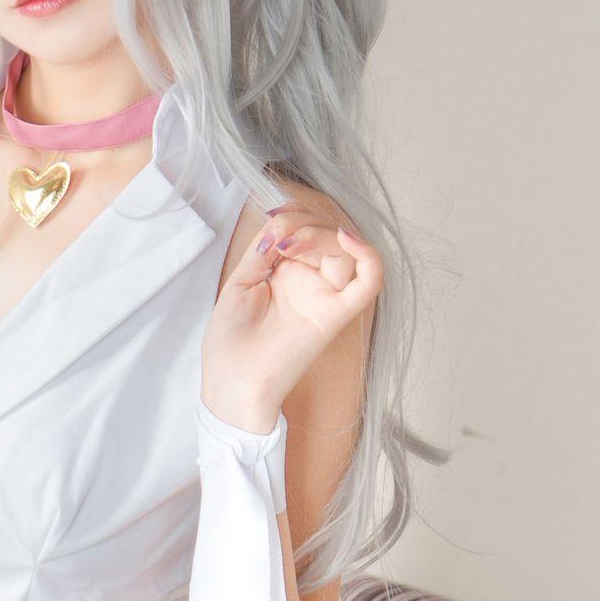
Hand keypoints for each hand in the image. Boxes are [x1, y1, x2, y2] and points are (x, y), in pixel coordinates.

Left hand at [200, 208, 382, 429]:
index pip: (308, 229)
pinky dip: (368, 256)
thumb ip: (262, 251)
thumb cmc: (231, 343)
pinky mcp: (335, 316)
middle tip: (276, 240)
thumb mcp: (239, 284)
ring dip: (320, 235)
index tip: (269, 220)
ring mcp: (325, 298)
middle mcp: (311, 283)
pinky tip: (346, 240)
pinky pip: (369, 284)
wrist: (230, 384)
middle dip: (303, 223)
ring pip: (346, 252)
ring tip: (287, 247)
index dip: (294, 215)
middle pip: (328, 236)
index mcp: (288, 274)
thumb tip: (280, 223)